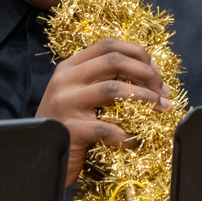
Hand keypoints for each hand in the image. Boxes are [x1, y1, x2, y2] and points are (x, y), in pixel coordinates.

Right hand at [36, 39, 170, 185]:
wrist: (38, 155)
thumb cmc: (67, 126)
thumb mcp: (78, 95)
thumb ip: (102, 80)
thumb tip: (149, 75)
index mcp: (70, 67)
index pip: (108, 45)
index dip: (138, 54)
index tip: (156, 73)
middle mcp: (65, 79)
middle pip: (114, 60)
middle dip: (147, 73)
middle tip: (163, 92)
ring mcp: (66, 103)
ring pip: (113, 89)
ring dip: (144, 97)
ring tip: (160, 109)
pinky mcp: (70, 129)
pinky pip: (107, 129)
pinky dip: (127, 136)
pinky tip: (136, 142)